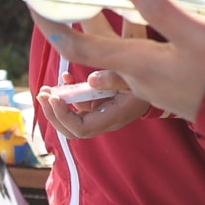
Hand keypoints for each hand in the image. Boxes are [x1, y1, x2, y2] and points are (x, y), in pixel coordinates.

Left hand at [34, 0, 204, 119]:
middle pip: (89, 58)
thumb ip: (157, 7)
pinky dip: (119, 52)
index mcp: (136, 66)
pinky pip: (130, 70)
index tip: (33, 5)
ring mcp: (151, 89)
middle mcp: (136, 81)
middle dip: (70, 32)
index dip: (52, 28)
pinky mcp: (166, 90)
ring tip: (87, 13)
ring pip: (109, 65)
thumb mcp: (195, 31)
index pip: (78, 50)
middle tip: (57, 3)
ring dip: (94, 44)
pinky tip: (130, 39)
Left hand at [36, 75, 150, 139]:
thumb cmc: (151, 76)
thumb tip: (91, 81)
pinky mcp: (101, 105)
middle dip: (54, 115)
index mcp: (114, 116)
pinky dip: (69, 95)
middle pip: (73, 130)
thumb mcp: (135, 74)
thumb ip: (114, 79)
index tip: (54, 98)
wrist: (161, 78)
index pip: (82, 128)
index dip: (64, 116)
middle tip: (42, 95)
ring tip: (44, 89)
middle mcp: (106, 120)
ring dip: (56, 106)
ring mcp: (103, 114)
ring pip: (73, 119)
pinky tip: (65, 77)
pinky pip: (80, 106)